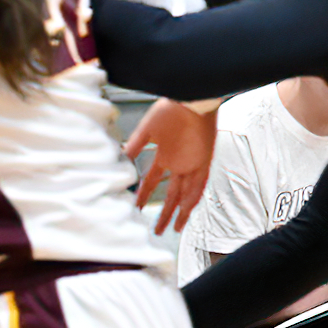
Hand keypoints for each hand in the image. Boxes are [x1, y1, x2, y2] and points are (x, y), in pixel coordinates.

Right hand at [125, 98, 218, 233]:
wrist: (190, 98)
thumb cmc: (170, 108)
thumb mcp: (148, 128)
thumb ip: (136, 144)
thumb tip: (122, 155)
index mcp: (165, 155)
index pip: (152, 181)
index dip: (145, 195)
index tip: (137, 206)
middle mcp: (179, 163)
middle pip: (171, 194)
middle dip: (165, 213)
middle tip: (157, 229)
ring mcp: (193, 164)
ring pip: (187, 194)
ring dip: (181, 211)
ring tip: (174, 229)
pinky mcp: (205, 160)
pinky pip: (201, 184)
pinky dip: (194, 198)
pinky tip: (188, 211)